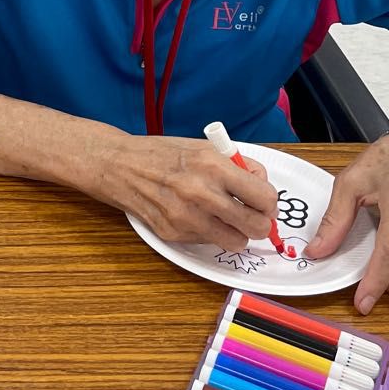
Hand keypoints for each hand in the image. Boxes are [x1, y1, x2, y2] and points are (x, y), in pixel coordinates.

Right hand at [100, 135, 278, 251]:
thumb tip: (262, 186)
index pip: (265, 197)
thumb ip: (237, 166)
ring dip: (236, 233)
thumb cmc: (162, 153)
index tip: (264, 202)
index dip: (269, 202)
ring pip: (236, 242)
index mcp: (213, 166)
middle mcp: (202, 194)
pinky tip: (196, 216)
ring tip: (225, 219)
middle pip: (256, 226)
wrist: (119, 165)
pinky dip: (209, 233)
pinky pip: (208, 242)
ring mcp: (186, 217)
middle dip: (259, 223)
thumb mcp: (204, 147)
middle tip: (252, 215)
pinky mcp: (173, 233)